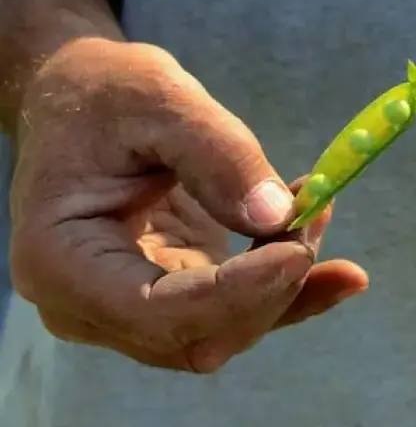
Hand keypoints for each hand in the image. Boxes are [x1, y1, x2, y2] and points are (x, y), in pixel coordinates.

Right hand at [10, 38, 367, 371]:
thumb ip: (215, 154)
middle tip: (316, 211)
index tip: (296, 249)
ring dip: (287, 284)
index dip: (234, 294)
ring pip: (228, 330)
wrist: (84, 103)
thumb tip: (277, 216)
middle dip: (271, 286)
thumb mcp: (156, 97)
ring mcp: (131, 310)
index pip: (154, 311)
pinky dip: (290, 292)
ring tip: (321, 211)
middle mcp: (89, 305)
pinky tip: (343, 274)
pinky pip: (238, 312)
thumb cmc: (104, 93)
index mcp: (61, 260)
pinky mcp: (173, 297)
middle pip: (198, 333)